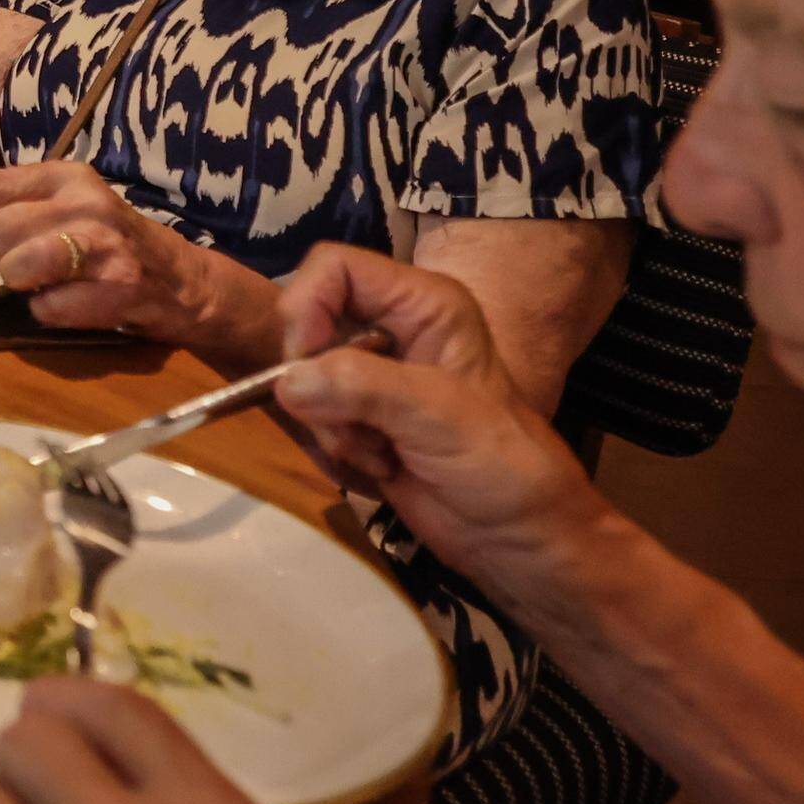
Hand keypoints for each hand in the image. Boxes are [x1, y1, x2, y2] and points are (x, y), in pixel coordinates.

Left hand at [0, 162, 273, 352]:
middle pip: (2, 228)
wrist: (178, 279)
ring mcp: (104, 245)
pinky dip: (45, 312)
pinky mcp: (116, 287)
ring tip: (22, 284)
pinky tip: (63, 304)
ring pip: (21, 265)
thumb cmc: (109, 243)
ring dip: (11, 281)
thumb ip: (18, 209)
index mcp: (69, 176)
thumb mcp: (69, 208)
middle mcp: (87, 203)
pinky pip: (49, 306)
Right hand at [264, 246, 616, 581]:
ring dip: (328, 424)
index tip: (306, 366)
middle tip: (351, 426)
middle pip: (308, 322)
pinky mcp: (360, 419)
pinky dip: (332, 447)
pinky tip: (378, 467)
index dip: (307, 307)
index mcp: (422, 303)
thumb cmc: (501, 463)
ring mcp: (373, 376)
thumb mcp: (440, 416)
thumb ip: (364, 388)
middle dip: (315, 383)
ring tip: (379, 453)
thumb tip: (286, 381)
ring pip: (302, 377)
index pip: (333, 268)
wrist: (517, 536)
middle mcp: (392, 329)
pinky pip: (311, 418)